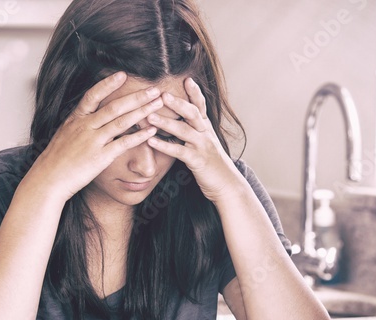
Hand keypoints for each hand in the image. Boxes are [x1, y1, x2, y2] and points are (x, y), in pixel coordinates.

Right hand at [26, 72, 163, 201]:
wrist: (47, 179)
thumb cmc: (56, 161)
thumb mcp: (64, 135)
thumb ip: (77, 125)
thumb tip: (87, 117)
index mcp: (75, 119)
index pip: (93, 95)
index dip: (108, 84)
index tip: (123, 74)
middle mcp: (85, 126)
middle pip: (114, 106)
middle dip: (137, 96)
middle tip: (154, 89)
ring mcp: (93, 141)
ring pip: (122, 121)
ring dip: (143, 111)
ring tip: (158, 103)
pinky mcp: (100, 157)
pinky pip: (124, 143)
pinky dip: (139, 135)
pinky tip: (152, 130)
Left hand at [144, 78, 241, 202]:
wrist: (226, 184)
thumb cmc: (212, 164)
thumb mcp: (205, 143)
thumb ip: (194, 131)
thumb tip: (179, 121)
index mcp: (206, 128)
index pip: (201, 106)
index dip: (195, 92)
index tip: (187, 79)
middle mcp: (205, 134)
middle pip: (193, 113)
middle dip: (178, 102)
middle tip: (162, 93)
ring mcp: (202, 146)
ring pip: (184, 130)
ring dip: (166, 122)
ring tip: (149, 115)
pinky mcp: (197, 161)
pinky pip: (179, 151)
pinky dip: (164, 146)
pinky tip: (151, 141)